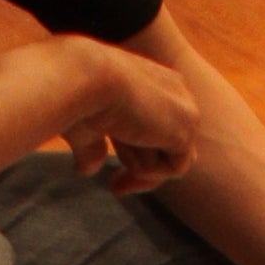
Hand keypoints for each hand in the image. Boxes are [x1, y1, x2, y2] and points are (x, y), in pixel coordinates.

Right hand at [62, 40, 200, 198]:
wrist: (87, 76)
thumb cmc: (78, 92)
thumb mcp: (86, 125)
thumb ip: (94, 147)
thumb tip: (86, 171)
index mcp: (156, 83)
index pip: (163, 129)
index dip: (140, 155)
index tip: (114, 180)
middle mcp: (177, 93)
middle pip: (172, 148)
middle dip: (144, 172)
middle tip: (114, 187)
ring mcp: (186, 111)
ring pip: (171, 160)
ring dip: (138, 163)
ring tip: (118, 138)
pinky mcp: (186, 130)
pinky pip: (175, 169)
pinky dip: (150, 172)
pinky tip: (130, 148)